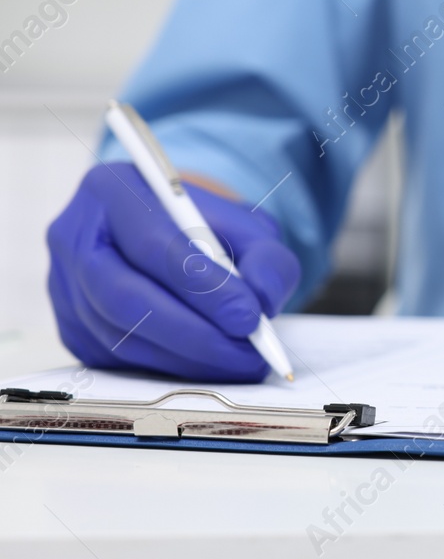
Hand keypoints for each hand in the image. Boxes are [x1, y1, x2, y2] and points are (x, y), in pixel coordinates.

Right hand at [47, 162, 299, 381]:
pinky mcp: (70, 326)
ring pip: (119, 336)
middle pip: (125, 298)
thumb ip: (265, 256)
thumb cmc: (206, 227)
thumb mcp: (246, 224)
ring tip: (238, 361)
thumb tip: (261, 301)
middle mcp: (75, 237)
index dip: (203, 287)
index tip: (249, 317)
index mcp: (113, 190)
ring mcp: (64, 285)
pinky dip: (167, 367)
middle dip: (194, 334)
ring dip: (185, 358)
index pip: (152, 245)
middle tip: (247, 353)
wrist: (168, 234)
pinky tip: (206, 364)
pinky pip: (114, 359)